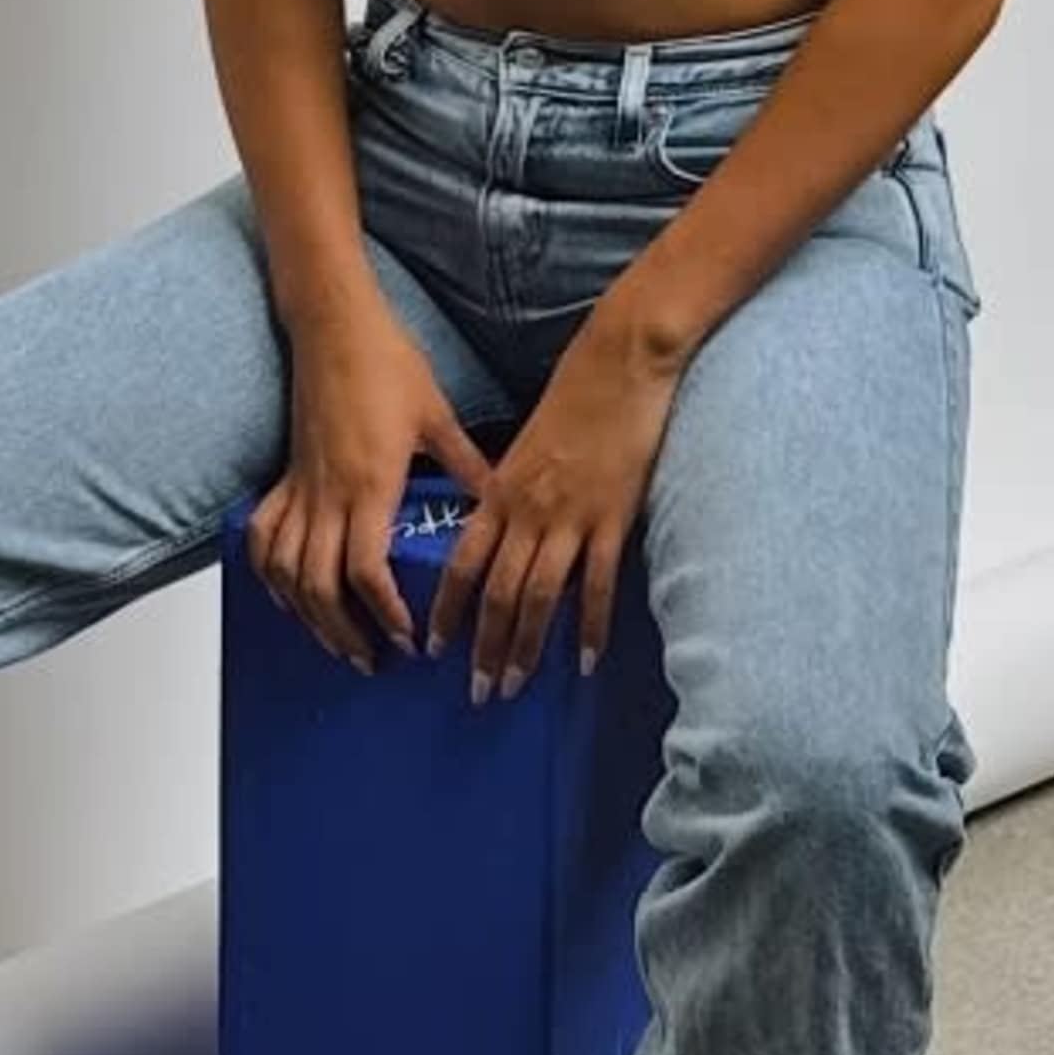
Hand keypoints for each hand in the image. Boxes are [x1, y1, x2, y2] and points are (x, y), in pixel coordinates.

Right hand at [247, 305, 492, 669]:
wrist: (335, 327)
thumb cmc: (387, 364)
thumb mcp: (438, 416)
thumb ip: (467, 464)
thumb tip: (503, 497)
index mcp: (370, 486)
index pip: (365, 572)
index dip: (382, 613)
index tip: (405, 638)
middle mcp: (328, 495)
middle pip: (320, 587)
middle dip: (343, 633)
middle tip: (370, 660)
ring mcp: (301, 488)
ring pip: (287, 572)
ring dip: (307, 615)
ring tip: (334, 642)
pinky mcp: (286, 477)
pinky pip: (264, 536)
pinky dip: (268, 574)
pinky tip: (285, 596)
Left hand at [432, 310, 687, 702]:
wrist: (620, 361)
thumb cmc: (574, 397)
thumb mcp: (526, 446)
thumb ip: (510, 491)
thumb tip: (500, 534)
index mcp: (500, 491)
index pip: (461, 564)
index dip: (446, 611)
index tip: (434, 649)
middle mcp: (527, 511)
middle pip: (496, 593)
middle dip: (483, 647)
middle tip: (477, 692)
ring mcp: (570, 516)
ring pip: (538, 596)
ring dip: (525, 647)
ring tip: (515, 686)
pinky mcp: (612, 517)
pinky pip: (596, 584)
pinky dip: (589, 626)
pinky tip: (584, 659)